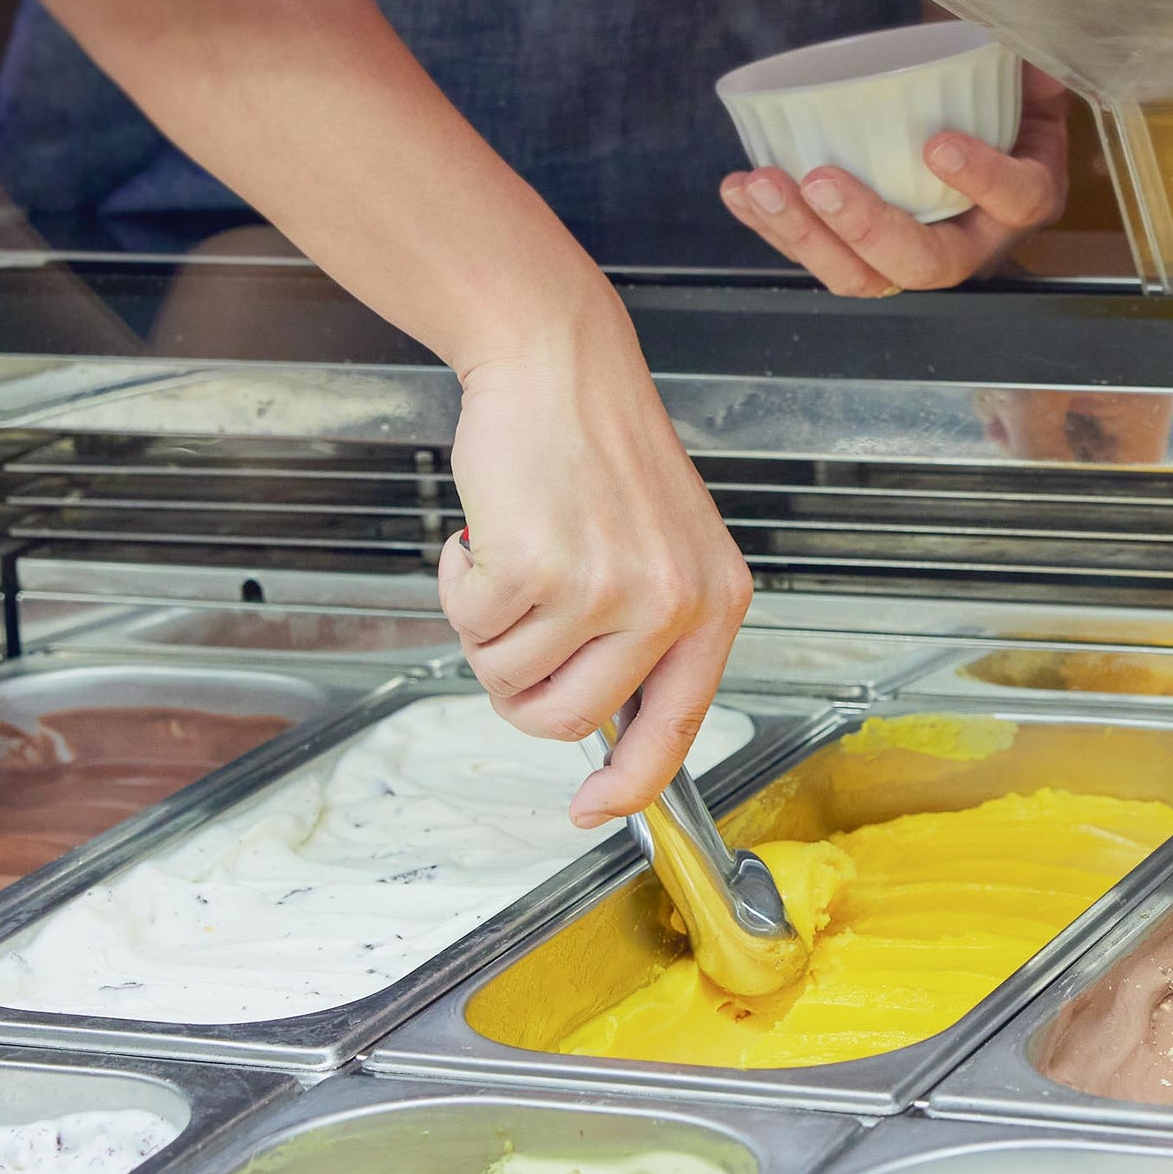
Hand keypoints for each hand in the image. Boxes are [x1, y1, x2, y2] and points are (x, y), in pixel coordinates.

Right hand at [436, 307, 752, 826]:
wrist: (558, 363)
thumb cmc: (598, 447)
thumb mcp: (663, 545)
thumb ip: (648, 632)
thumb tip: (606, 728)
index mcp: (715, 602)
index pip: (676, 730)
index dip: (629, 786)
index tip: (592, 810)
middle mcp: (670, 602)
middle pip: (569, 719)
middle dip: (517, 690)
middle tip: (509, 632)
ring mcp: (604, 588)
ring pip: (509, 675)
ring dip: (485, 628)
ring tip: (505, 561)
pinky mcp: (536, 566)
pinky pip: (470, 625)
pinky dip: (457, 585)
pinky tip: (482, 536)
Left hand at [720, 66, 1069, 294]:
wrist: (969, 118)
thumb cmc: (1000, 97)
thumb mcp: (1027, 68)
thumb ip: (1028, 51)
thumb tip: (1024, 36)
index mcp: (1022, 196)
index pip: (1015, 200)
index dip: (981, 179)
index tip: (938, 143)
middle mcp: (971, 239)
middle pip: (925, 264)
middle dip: (867, 228)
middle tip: (821, 181)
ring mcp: (910, 254)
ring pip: (862, 276)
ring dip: (803, 236)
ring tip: (762, 185)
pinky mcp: (859, 251)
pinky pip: (818, 254)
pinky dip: (772, 226)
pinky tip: (740, 189)